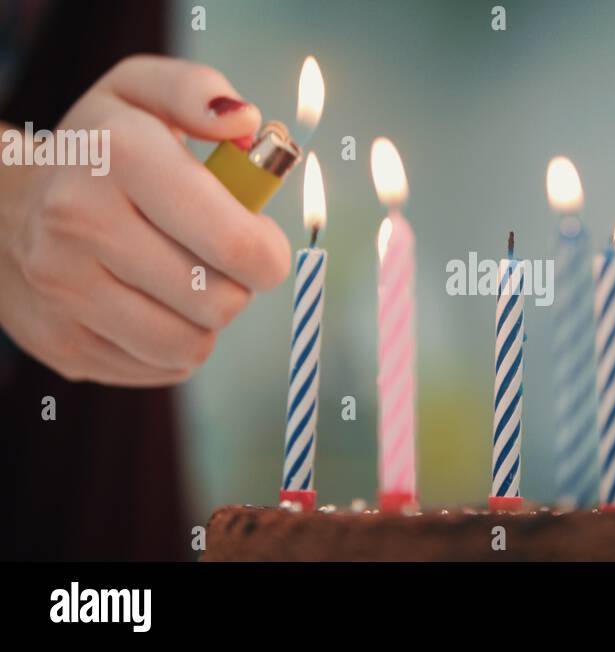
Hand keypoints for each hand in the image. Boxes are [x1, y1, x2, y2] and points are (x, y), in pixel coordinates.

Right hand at [0, 56, 290, 385]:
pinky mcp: (63, 344)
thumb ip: (200, 91)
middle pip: (220, 301)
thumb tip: (244, 122)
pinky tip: (151, 304)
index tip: (259, 238)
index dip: (269, 252)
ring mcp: (65, 292)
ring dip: (206, 319)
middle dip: (239, 284)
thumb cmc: (96, 150)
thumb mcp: (140, 92)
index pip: (236, 243)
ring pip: (192, 346)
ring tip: (185, 280)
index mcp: (119, 156)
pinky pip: (162, 369)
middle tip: (219, 259)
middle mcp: (81, 225)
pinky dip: (174, 344)